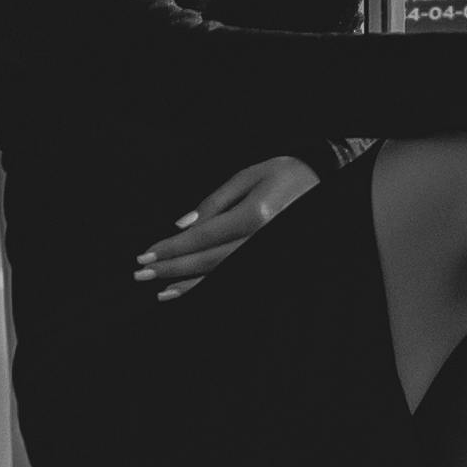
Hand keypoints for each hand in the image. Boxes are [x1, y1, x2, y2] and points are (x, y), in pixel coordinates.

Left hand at [133, 155, 320, 298]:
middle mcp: (263, 240)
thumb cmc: (285, 174)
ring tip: (161, 292)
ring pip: (223, 277)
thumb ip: (214, 202)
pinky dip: (213, 287)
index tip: (146, 254)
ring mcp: (270, 256)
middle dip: (172, 269)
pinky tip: (193, 292)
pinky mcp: (275, 266)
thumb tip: (182, 226)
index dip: (171, 248)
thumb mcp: (247, 176)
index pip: (203, 237)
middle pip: (208, 262)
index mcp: (256, 215)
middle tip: (142, 273)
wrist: (324, 181)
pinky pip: (238, 279)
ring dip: (190, 287)